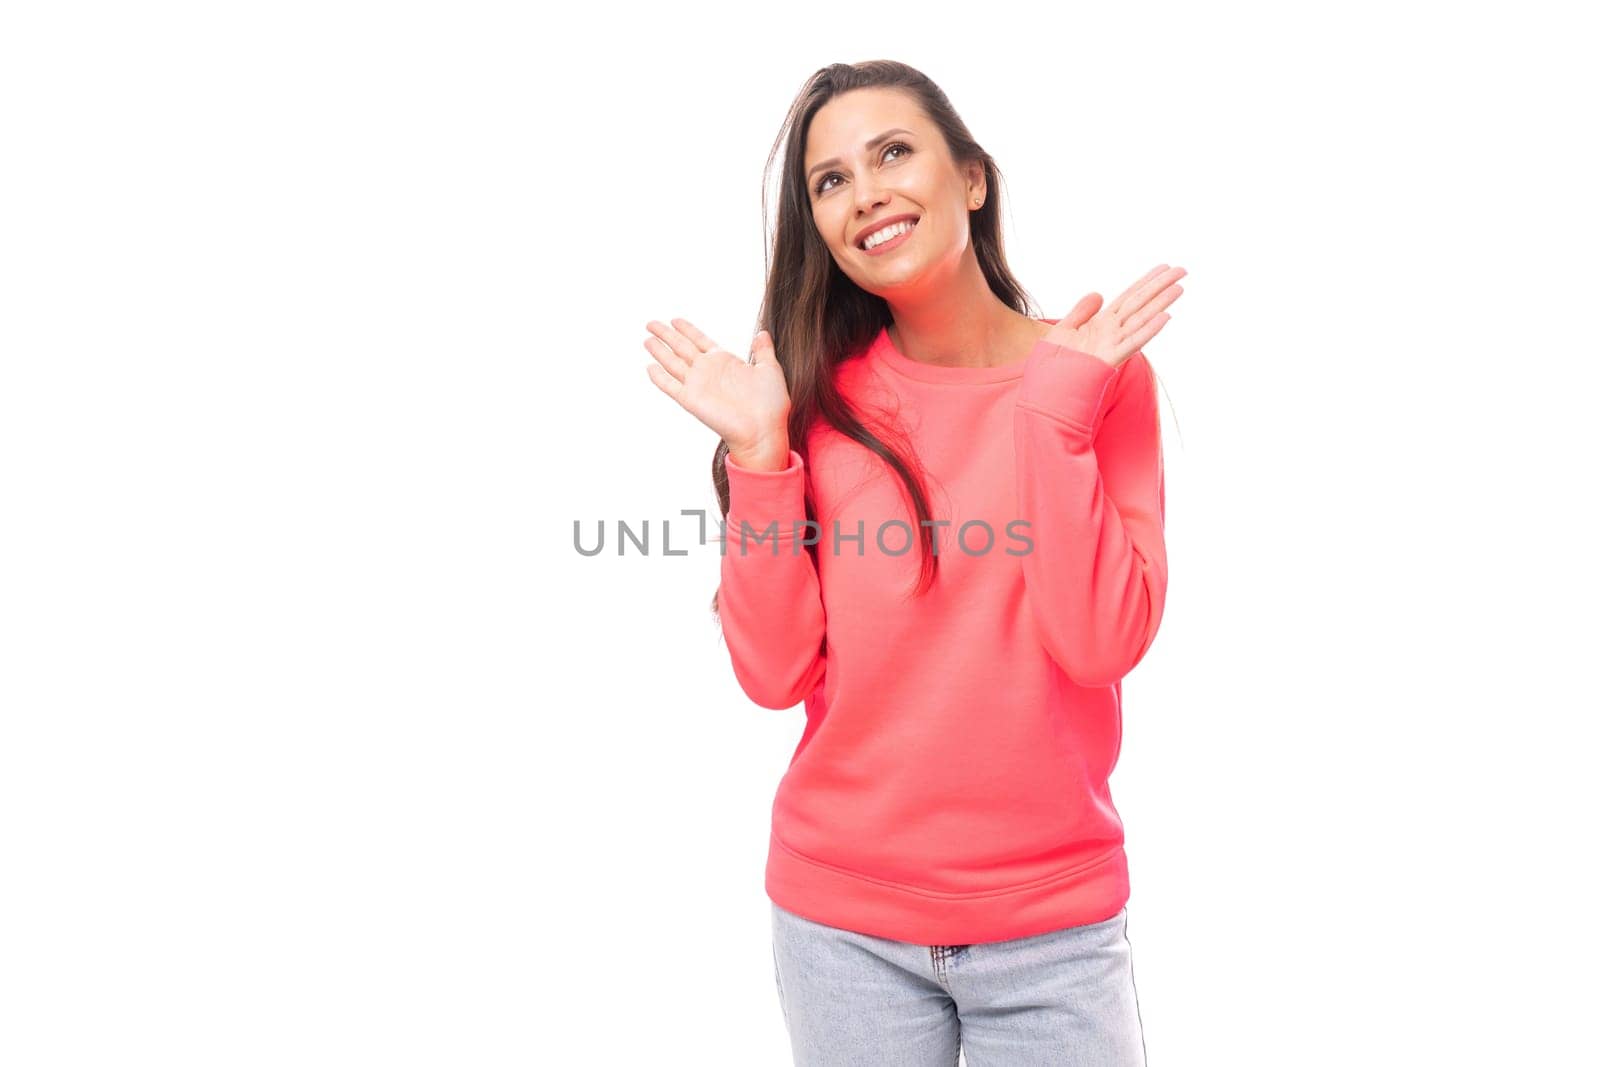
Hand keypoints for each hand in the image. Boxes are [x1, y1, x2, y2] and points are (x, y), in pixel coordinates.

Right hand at [643, 318, 791, 459]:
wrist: (763, 429)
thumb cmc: (771, 404)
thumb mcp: (770, 369)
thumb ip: (763, 351)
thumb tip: (762, 333)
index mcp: (724, 361)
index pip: (700, 340)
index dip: (687, 329)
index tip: (675, 319)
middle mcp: (708, 371)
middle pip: (681, 347)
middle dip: (666, 334)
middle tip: (650, 323)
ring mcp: (698, 385)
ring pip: (672, 363)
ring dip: (659, 351)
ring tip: (647, 339)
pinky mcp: (691, 400)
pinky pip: (670, 386)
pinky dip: (659, 377)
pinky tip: (649, 367)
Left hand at [1042, 263, 1185, 368]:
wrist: (1047, 393)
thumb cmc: (1052, 367)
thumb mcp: (1063, 331)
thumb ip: (1081, 312)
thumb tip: (1098, 293)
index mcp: (1101, 324)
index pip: (1129, 297)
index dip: (1146, 281)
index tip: (1164, 267)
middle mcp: (1111, 332)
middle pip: (1140, 303)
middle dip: (1160, 286)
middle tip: (1182, 270)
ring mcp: (1112, 345)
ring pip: (1141, 319)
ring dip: (1160, 303)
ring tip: (1179, 288)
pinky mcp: (1109, 359)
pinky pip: (1132, 342)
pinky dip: (1149, 330)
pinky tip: (1165, 317)